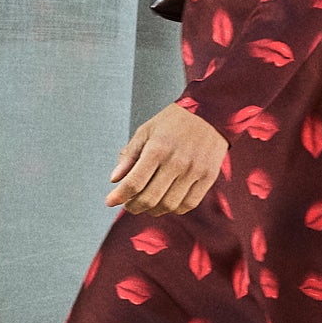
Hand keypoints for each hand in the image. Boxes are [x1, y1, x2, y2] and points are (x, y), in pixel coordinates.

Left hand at [105, 103, 227, 215]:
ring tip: (147, 203)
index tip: (110, 201)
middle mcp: (177, 162)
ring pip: (169, 205)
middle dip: (134, 206)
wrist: (211, 113)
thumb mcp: (146, 131)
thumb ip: (129, 155)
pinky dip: (174, 209)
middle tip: (129, 204)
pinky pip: (188, 204)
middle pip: (150, 198)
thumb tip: (115, 179)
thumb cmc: (176, 121)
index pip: (134, 182)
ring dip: (153, 210)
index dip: (119, 196)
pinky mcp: (208, 177)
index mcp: (158, 148)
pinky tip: (167, 201)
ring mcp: (194, 171)